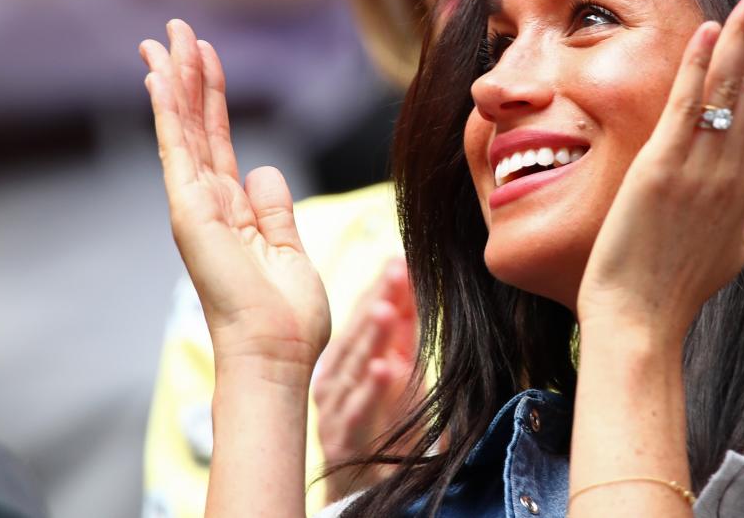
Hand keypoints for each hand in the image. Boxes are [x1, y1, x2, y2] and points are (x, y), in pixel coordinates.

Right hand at [141, 20, 329, 376]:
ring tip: (167, 35)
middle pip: (194, 126)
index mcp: (233, 212)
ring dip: (174, 80)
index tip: (204, 59)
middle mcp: (207, 204)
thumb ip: (275, 209)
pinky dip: (168, 110)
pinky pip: (179, 149)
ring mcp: (194, 206)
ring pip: (181, 129)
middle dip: (185, 76)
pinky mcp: (189, 212)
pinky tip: (160, 75)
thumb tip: (265, 170)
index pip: (217, 142)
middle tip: (174, 31)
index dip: (211, 99)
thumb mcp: (289, 250)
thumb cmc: (285, 318)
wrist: (274, 353)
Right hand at [312, 258, 422, 500]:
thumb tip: (409, 276)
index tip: (402, 259)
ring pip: (354, 367)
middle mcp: (334, 378)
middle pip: (358, 334)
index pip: (363, 315)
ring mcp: (335, 407)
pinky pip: (358, 410)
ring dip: (371, 336)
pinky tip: (385, 367)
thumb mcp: (399, 371)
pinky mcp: (343, 437)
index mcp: (346, 358)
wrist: (366, 485)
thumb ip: (404, 331)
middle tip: (395, 271)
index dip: (382, 288)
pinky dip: (371, 389)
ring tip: (386, 308)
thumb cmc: (383, 424)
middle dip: (377, 301)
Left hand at [577, 0, 743, 346]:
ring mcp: (698, 169)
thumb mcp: (729, 236)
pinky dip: (700, 69)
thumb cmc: (676, 285)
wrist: (641, 320)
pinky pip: (686, 110)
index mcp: (742, 181)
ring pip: (729, 89)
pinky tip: (711, 30)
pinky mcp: (662, 171)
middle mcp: (728, 169)